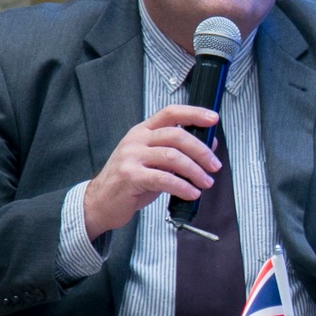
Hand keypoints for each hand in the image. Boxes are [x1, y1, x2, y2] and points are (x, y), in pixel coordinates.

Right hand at [83, 104, 220, 239]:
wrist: (100, 202)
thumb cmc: (131, 182)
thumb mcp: (155, 162)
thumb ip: (178, 152)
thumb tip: (209, 145)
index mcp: (143, 132)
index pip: (170, 113)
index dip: (194, 113)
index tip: (213, 118)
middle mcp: (136, 140)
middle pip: (176, 135)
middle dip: (201, 151)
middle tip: (214, 166)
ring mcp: (131, 157)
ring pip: (172, 157)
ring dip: (195, 171)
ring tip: (206, 182)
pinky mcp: (130, 176)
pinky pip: (164, 179)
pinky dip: (183, 186)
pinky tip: (191, 193)